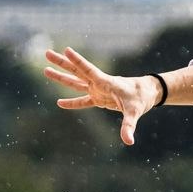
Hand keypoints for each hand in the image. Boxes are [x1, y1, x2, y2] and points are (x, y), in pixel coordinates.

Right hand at [43, 47, 157, 145]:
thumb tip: (128, 141)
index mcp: (106, 82)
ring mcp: (97, 90)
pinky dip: (72, 102)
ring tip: (45, 69)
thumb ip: (129, 126)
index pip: (89, 70)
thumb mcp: (135, 112)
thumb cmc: (141, 99)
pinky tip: (59, 102)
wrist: (147, 94)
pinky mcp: (99, 98)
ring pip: (76, 82)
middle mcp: (99, 83)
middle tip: (46, 53)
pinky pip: (82, 100)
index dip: (78, 61)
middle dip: (62, 63)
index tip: (66, 50)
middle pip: (77, 71)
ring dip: (61, 77)